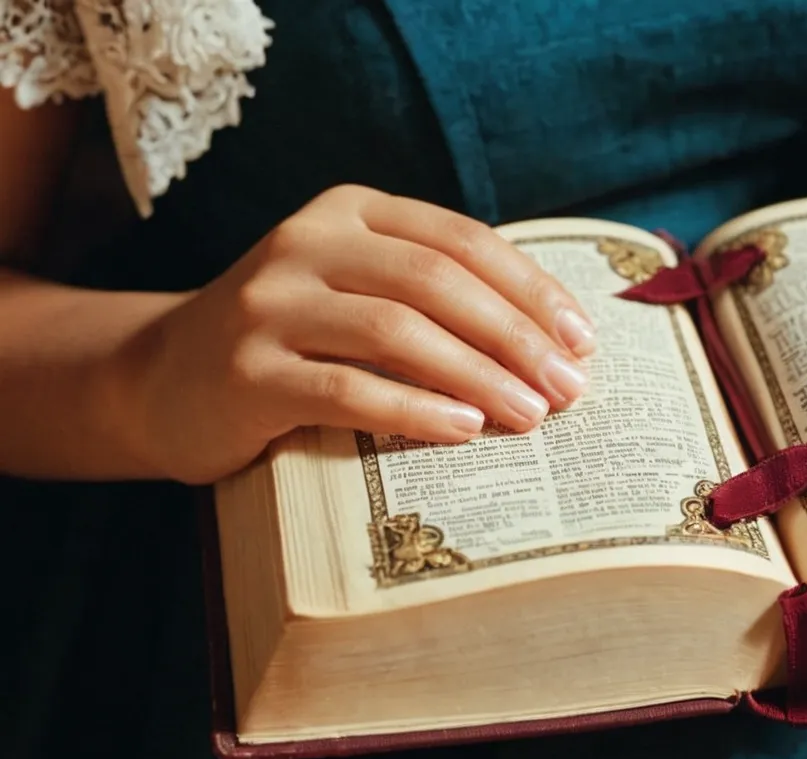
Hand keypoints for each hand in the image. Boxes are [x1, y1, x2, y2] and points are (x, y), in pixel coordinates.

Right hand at [117, 185, 596, 483]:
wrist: (159, 380)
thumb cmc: (289, 341)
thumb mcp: (355, 290)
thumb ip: (431, 292)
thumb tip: (552, 341)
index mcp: (349, 213)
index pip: (461, 240)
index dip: (531, 289)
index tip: (582, 340)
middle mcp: (306, 242)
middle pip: (437, 281)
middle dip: (517, 337)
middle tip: (569, 388)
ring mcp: (269, 303)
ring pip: (397, 330)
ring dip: (479, 375)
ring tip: (531, 415)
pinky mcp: (246, 370)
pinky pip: (346, 387)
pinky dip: (414, 409)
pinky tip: (464, 431)